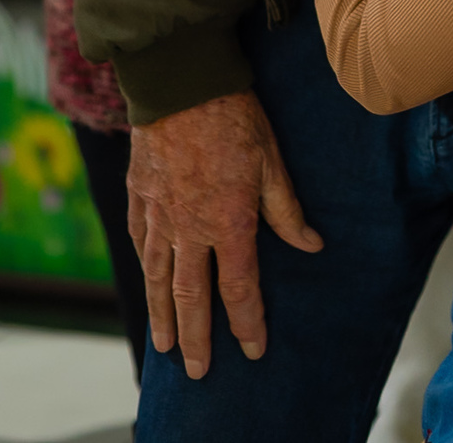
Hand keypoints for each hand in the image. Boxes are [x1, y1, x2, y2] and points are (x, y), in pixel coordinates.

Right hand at [127, 90, 322, 378]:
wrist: (181, 81)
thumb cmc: (234, 115)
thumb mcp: (272, 161)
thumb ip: (287, 210)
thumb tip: (312, 245)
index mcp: (229, 222)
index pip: (239, 288)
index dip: (247, 323)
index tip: (253, 349)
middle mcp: (190, 228)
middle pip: (192, 297)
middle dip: (197, 338)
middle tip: (197, 371)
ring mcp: (159, 214)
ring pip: (159, 278)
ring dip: (162, 315)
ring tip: (165, 345)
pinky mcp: (139, 195)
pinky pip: (141, 243)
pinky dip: (145, 269)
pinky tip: (148, 282)